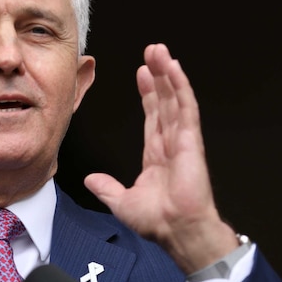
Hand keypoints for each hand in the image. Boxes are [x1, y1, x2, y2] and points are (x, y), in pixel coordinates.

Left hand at [84, 44, 236, 273]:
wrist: (176, 230)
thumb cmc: (158, 222)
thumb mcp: (121, 202)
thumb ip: (107, 188)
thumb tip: (91, 180)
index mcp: (157, 155)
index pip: (153, 116)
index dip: (148, 94)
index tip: (142, 74)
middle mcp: (170, 143)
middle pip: (164, 101)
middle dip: (158, 76)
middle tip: (152, 51)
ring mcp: (182, 139)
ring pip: (174, 99)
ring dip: (168, 73)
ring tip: (160, 51)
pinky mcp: (190, 140)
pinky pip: (185, 108)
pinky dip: (181, 87)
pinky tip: (174, 68)